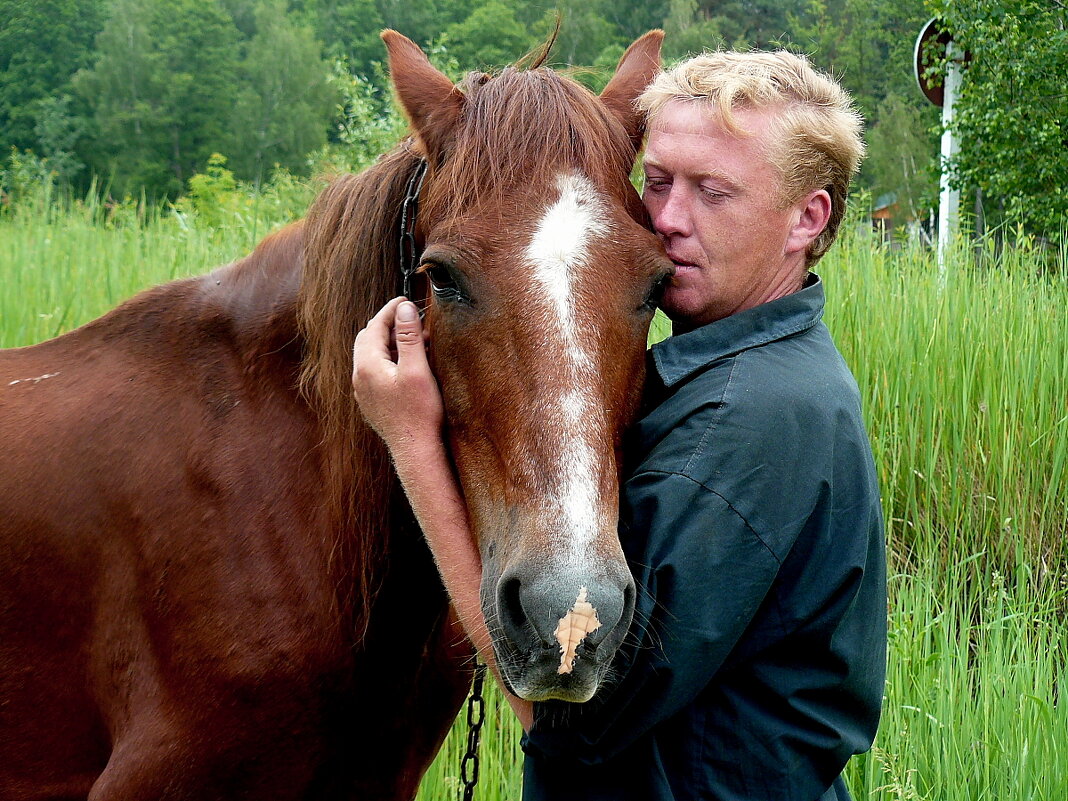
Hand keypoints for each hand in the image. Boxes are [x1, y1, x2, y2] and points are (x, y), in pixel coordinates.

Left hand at [352, 298, 443, 451]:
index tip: (405, 300)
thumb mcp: (417, 369)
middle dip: (388, 325)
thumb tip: (404, 308)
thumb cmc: (419, 412)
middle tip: (410, 317)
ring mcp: (363, 391)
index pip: (375, 327)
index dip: (390, 310)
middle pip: (368, 339)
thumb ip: (409, 337)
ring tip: (415, 340)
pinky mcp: (371, 402)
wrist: (415, 450)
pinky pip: (375, 371)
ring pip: (371, 355)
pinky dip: (388, 359)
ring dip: (390, 343)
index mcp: (367, 365)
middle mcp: (359, 377)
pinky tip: (407, 364)